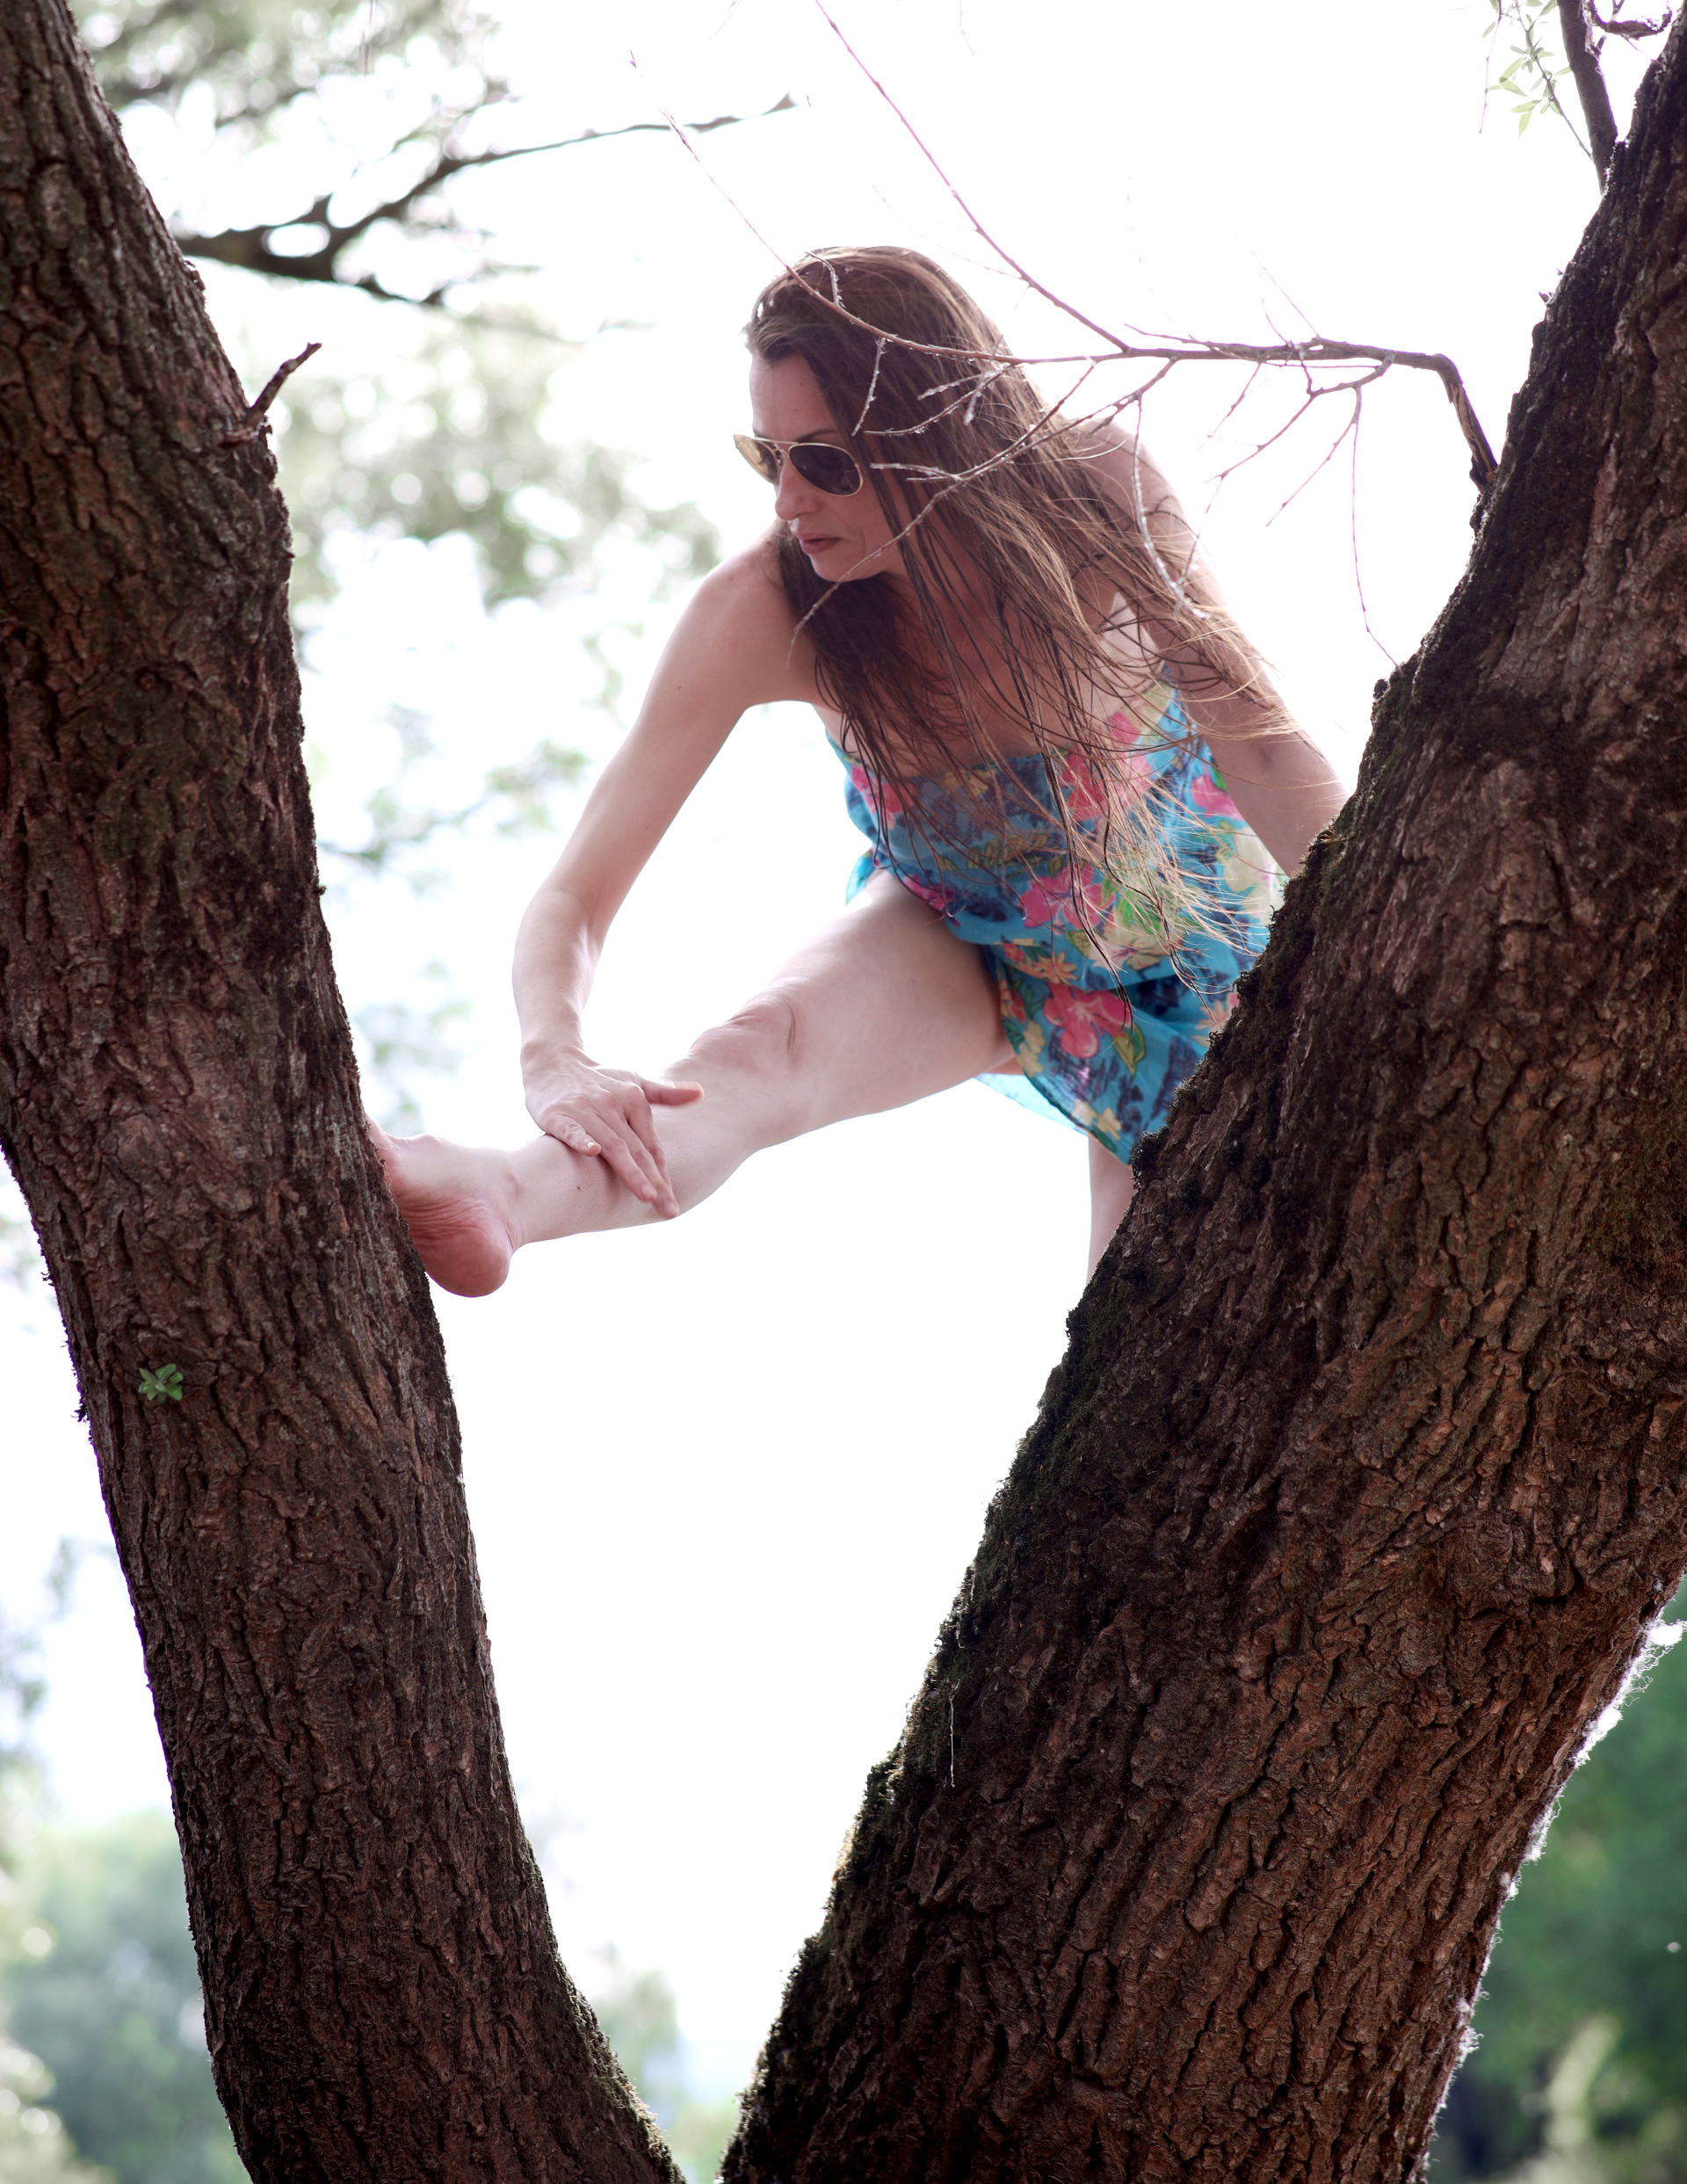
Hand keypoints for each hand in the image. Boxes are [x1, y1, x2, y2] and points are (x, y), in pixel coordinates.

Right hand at [523, 1048, 702, 1216]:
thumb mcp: (634, 1082)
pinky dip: (581, 1140)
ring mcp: (585, 1109)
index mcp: (634, 1100)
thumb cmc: (598, 1078)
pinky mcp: (557, 1113)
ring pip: (611, 1144)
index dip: (663, 1174)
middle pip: (636, 1150)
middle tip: (668, 1209)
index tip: (672, 1202)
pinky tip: (592, 1153)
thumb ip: (665, 1093)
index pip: (651, 1146)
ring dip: (629, 1170)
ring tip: (646, 1195)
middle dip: (653, 1181)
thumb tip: (701, 1093)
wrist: (552, 1060)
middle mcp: (612, 1105)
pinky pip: (571, 1129)